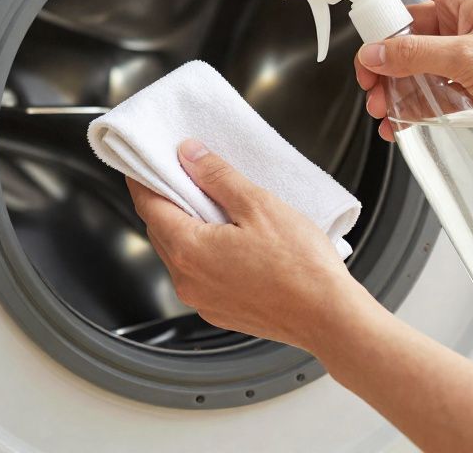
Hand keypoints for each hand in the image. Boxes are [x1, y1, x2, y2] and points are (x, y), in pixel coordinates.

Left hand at [127, 139, 377, 351]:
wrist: (329, 317)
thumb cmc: (300, 267)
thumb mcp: (257, 204)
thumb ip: (217, 176)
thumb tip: (189, 155)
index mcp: (188, 250)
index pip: (148, 205)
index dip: (144, 178)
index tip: (146, 160)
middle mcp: (186, 280)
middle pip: (161, 229)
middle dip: (169, 200)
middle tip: (188, 174)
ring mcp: (202, 300)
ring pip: (180, 252)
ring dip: (188, 227)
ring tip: (218, 205)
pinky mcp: (219, 310)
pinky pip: (200, 273)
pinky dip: (206, 252)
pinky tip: (233, 238)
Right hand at [355, 0, 472, 147]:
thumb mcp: (468, 58)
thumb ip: (415, 56)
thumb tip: (375, 55)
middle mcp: (463, 21)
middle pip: (404, 29)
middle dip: (381, 57)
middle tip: (369, 80)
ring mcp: (467, 52)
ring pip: (415, 64)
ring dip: (394, 87)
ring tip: (384, 110)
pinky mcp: (472, 82)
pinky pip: (431, 89)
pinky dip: (413, 105)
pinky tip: (401, 123)